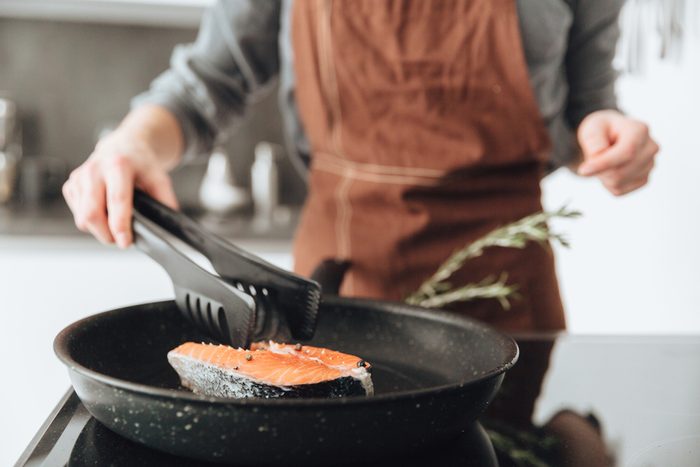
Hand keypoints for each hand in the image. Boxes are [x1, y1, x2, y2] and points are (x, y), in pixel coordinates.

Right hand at [63, 106, 182, 247]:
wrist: (124, 146)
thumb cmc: (140, 163)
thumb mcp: (159, 177)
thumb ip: (165, 199)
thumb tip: (168, 222)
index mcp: (118, 165)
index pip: (116, 200)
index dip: (120, 225)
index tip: (125, 242)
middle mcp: (95, 170)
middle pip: (92, 213)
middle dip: (106, 234)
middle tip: (120, 240)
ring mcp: (79, 177)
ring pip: (82, 217)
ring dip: (99, 230)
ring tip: (114, 226)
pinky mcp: (71, 185)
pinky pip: (77, 214)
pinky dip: (90, 221)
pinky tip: (104, 214)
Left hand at [576, 110, 658, 195]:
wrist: (612, 135)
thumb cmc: (602, 130)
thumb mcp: (592, 128)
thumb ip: (593, 140)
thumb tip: (597, 156)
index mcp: (639, 130)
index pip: (627, 152)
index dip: (604, 164)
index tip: (583, 171)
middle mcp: (650, 148)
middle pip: (620, 172)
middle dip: (599, 170)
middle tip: (593, 158)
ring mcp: (649, 165)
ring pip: (618, 183)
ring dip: (602, 176)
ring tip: (603, 161)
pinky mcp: (644, 180)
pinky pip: (618, 190)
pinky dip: (607, 183)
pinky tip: (609, 169)